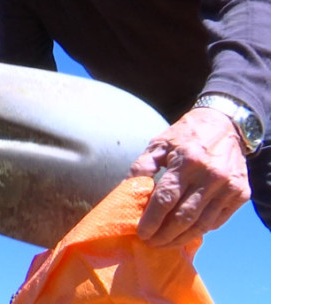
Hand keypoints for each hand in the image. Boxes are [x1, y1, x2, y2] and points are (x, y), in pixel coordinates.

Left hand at [129, 107, 250, 247]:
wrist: (225, 124)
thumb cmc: (185, 135)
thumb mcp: (159, 144)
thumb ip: (141, 167)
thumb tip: (125, 192)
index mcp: (187, 161)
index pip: (166, 199)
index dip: (152, 219)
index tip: (141, 232)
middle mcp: (211, 175)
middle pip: (183, 216)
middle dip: (164, 235)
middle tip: (150, 242)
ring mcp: (229, 186)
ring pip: (201, 224)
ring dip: (180, 238)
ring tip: (164, 243)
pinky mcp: (241, 194)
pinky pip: (217, 221)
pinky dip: (199, 230)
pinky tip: (185, 233)